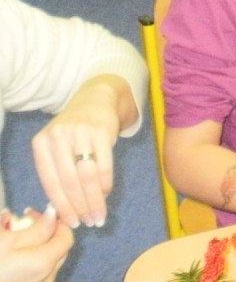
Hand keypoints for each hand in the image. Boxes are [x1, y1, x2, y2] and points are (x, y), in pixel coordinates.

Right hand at [0, 206, 73, 281]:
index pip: (67, 237)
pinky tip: (10, 256)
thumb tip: (53, 214)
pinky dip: (29, 261)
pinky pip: (36, 274)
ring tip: (14, 238)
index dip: (56, 221)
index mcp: (43, 263)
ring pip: (47, 262)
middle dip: (46, 233)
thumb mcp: (4, 241)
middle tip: (25, 222)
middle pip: (58, 250)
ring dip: (36, 247)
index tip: (37, 213)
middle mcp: (46, 279)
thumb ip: (35, 228)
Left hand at [31, 79, 123, 228]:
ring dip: (95, 200)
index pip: (50, 183)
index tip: (73, 223)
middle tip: (91, 223)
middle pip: (70, 182)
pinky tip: (107, 193)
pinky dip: (106, 183)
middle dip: (81, 207)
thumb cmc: (73, 131)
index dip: (62, 207)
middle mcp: (57, 137)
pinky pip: (104, 164)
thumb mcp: (57, 147)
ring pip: (87, 176)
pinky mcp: (101, 131)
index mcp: (40, 144)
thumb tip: (64, 212)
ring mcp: (79, 132)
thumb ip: (57, 172)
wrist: (96, 100)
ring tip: (100, 214)